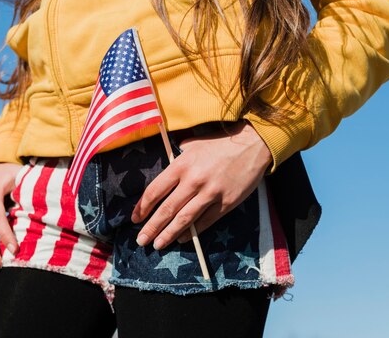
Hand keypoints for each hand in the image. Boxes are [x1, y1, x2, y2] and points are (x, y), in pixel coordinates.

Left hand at [131, 121, 271, 248]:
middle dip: (151, 227)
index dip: (142, 207)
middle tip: (141, 240)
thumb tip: (165, 169)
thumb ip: (177, 158)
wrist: (253, 145)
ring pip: (184, 220)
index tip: (135, 219)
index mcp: (181, 165)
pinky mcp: (226, 203)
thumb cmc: (220, 144)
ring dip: (168, 235)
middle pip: (167, 209)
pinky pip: (205, 222)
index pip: (155, 191)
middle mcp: (193, 180)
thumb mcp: (193, 145)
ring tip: (158, 245)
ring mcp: (210, 193)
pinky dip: (192, 232)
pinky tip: (182, 239)